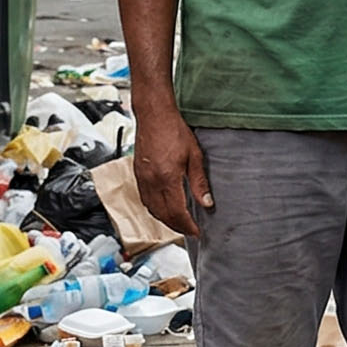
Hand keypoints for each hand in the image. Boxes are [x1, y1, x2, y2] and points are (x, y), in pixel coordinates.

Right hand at [134, 109, 210, 237]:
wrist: (154, 115)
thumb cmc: (174, 130)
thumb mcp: (194, 155)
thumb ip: (200, 182)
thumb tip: (207, 203)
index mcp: (167, 178)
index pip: (177, 212)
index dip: (188, 225)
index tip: (197, 231)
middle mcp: (152, 182)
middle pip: (163, 215)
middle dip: (177, 227)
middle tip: (190, 231)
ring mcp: (142, 179)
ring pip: (152, 210)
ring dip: (165, 220)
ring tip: (179, 223)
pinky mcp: (138, 175)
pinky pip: (145, 200)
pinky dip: (155, 210)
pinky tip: (164, 209)